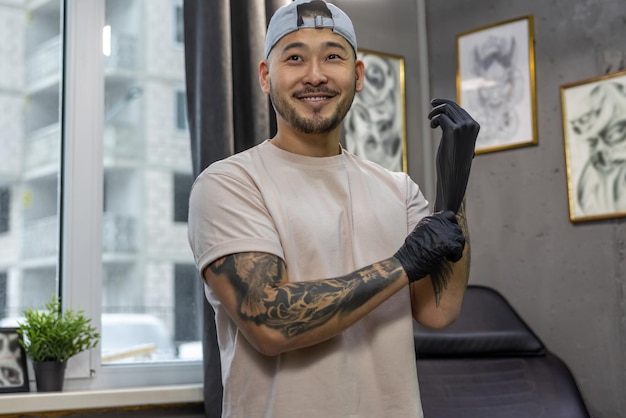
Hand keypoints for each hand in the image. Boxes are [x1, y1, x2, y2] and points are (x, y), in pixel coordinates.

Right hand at [393, 211, 464, 282]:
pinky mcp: (447, 243)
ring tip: (450, 255)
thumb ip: (432, 228)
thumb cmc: (412, 251)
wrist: (407, 261)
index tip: (451, 234)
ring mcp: (443, 232)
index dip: (453, 225)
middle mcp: (437, 223)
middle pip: (456, 228)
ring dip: (457, 248)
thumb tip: (445, 232)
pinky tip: (450, 259)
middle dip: (455, 239)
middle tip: (449, 249)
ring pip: (460, 238)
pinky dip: (456, 255)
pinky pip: (459, 248)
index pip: (449, 215)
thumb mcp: (420, 232)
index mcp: (430, 219)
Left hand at [429, 98, 479, 213]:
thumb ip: (458, 132)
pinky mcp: (453, 131)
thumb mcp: (460, 144)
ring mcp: (463, 127)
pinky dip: (434, 120)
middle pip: (452, 106)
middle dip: (439, 106)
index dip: (446, 105)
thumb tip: (447, 120)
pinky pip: (440, 117)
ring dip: (435, 112)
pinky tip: (433, 126)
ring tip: (430, 120)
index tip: (436, 105)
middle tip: (430, 111)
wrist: (455, 176)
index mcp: (474, 126)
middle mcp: (470, 124)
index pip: (459, 109)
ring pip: (446, 109)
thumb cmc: (455, 162)